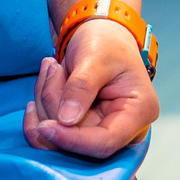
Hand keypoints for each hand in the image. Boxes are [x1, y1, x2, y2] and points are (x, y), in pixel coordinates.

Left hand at [22, 19, 158, 158]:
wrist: (102, 37)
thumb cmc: (108, 43)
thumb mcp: (96, 57)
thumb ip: (82, 87)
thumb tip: (66, 120)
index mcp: (138, 113)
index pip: (106, 142)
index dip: (73, 140)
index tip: (44, 126)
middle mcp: (122, 129)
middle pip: (78, 141)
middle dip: (53, 108)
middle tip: (52, 69)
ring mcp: (100, 131)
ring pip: (59, 139)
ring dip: (45, 104)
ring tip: (52, 69)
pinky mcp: (81, 130)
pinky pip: (52, 134)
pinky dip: (41, 109)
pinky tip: (45, 83)